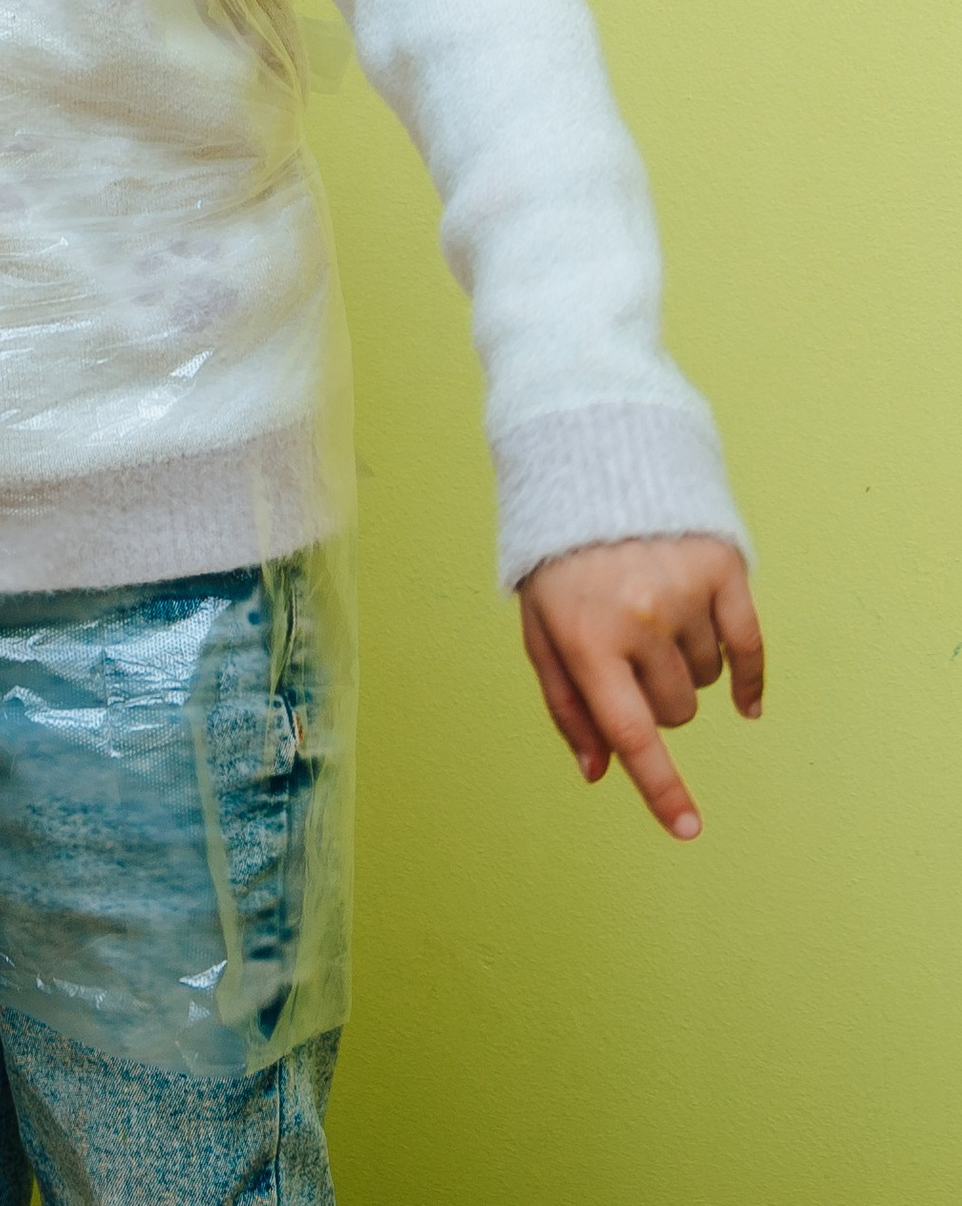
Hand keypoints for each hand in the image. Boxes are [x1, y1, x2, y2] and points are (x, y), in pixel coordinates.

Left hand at [519, 535, 764, 838]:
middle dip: (657, 695)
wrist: (591, 463)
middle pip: (676, 709)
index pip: (631, 734)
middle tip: (631, 648)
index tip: (689, 829)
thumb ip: (568, 703)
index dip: (662, 789)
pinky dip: (750, 678)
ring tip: (653, 614)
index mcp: (586, 639)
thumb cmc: (561, 559)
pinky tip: (747, 700)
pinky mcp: (721, 567)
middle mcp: (639, 619)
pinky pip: (750, 647)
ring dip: (687, 665)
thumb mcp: (542, 626)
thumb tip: (600, 771)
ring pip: (708, 679)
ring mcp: (684, 592)